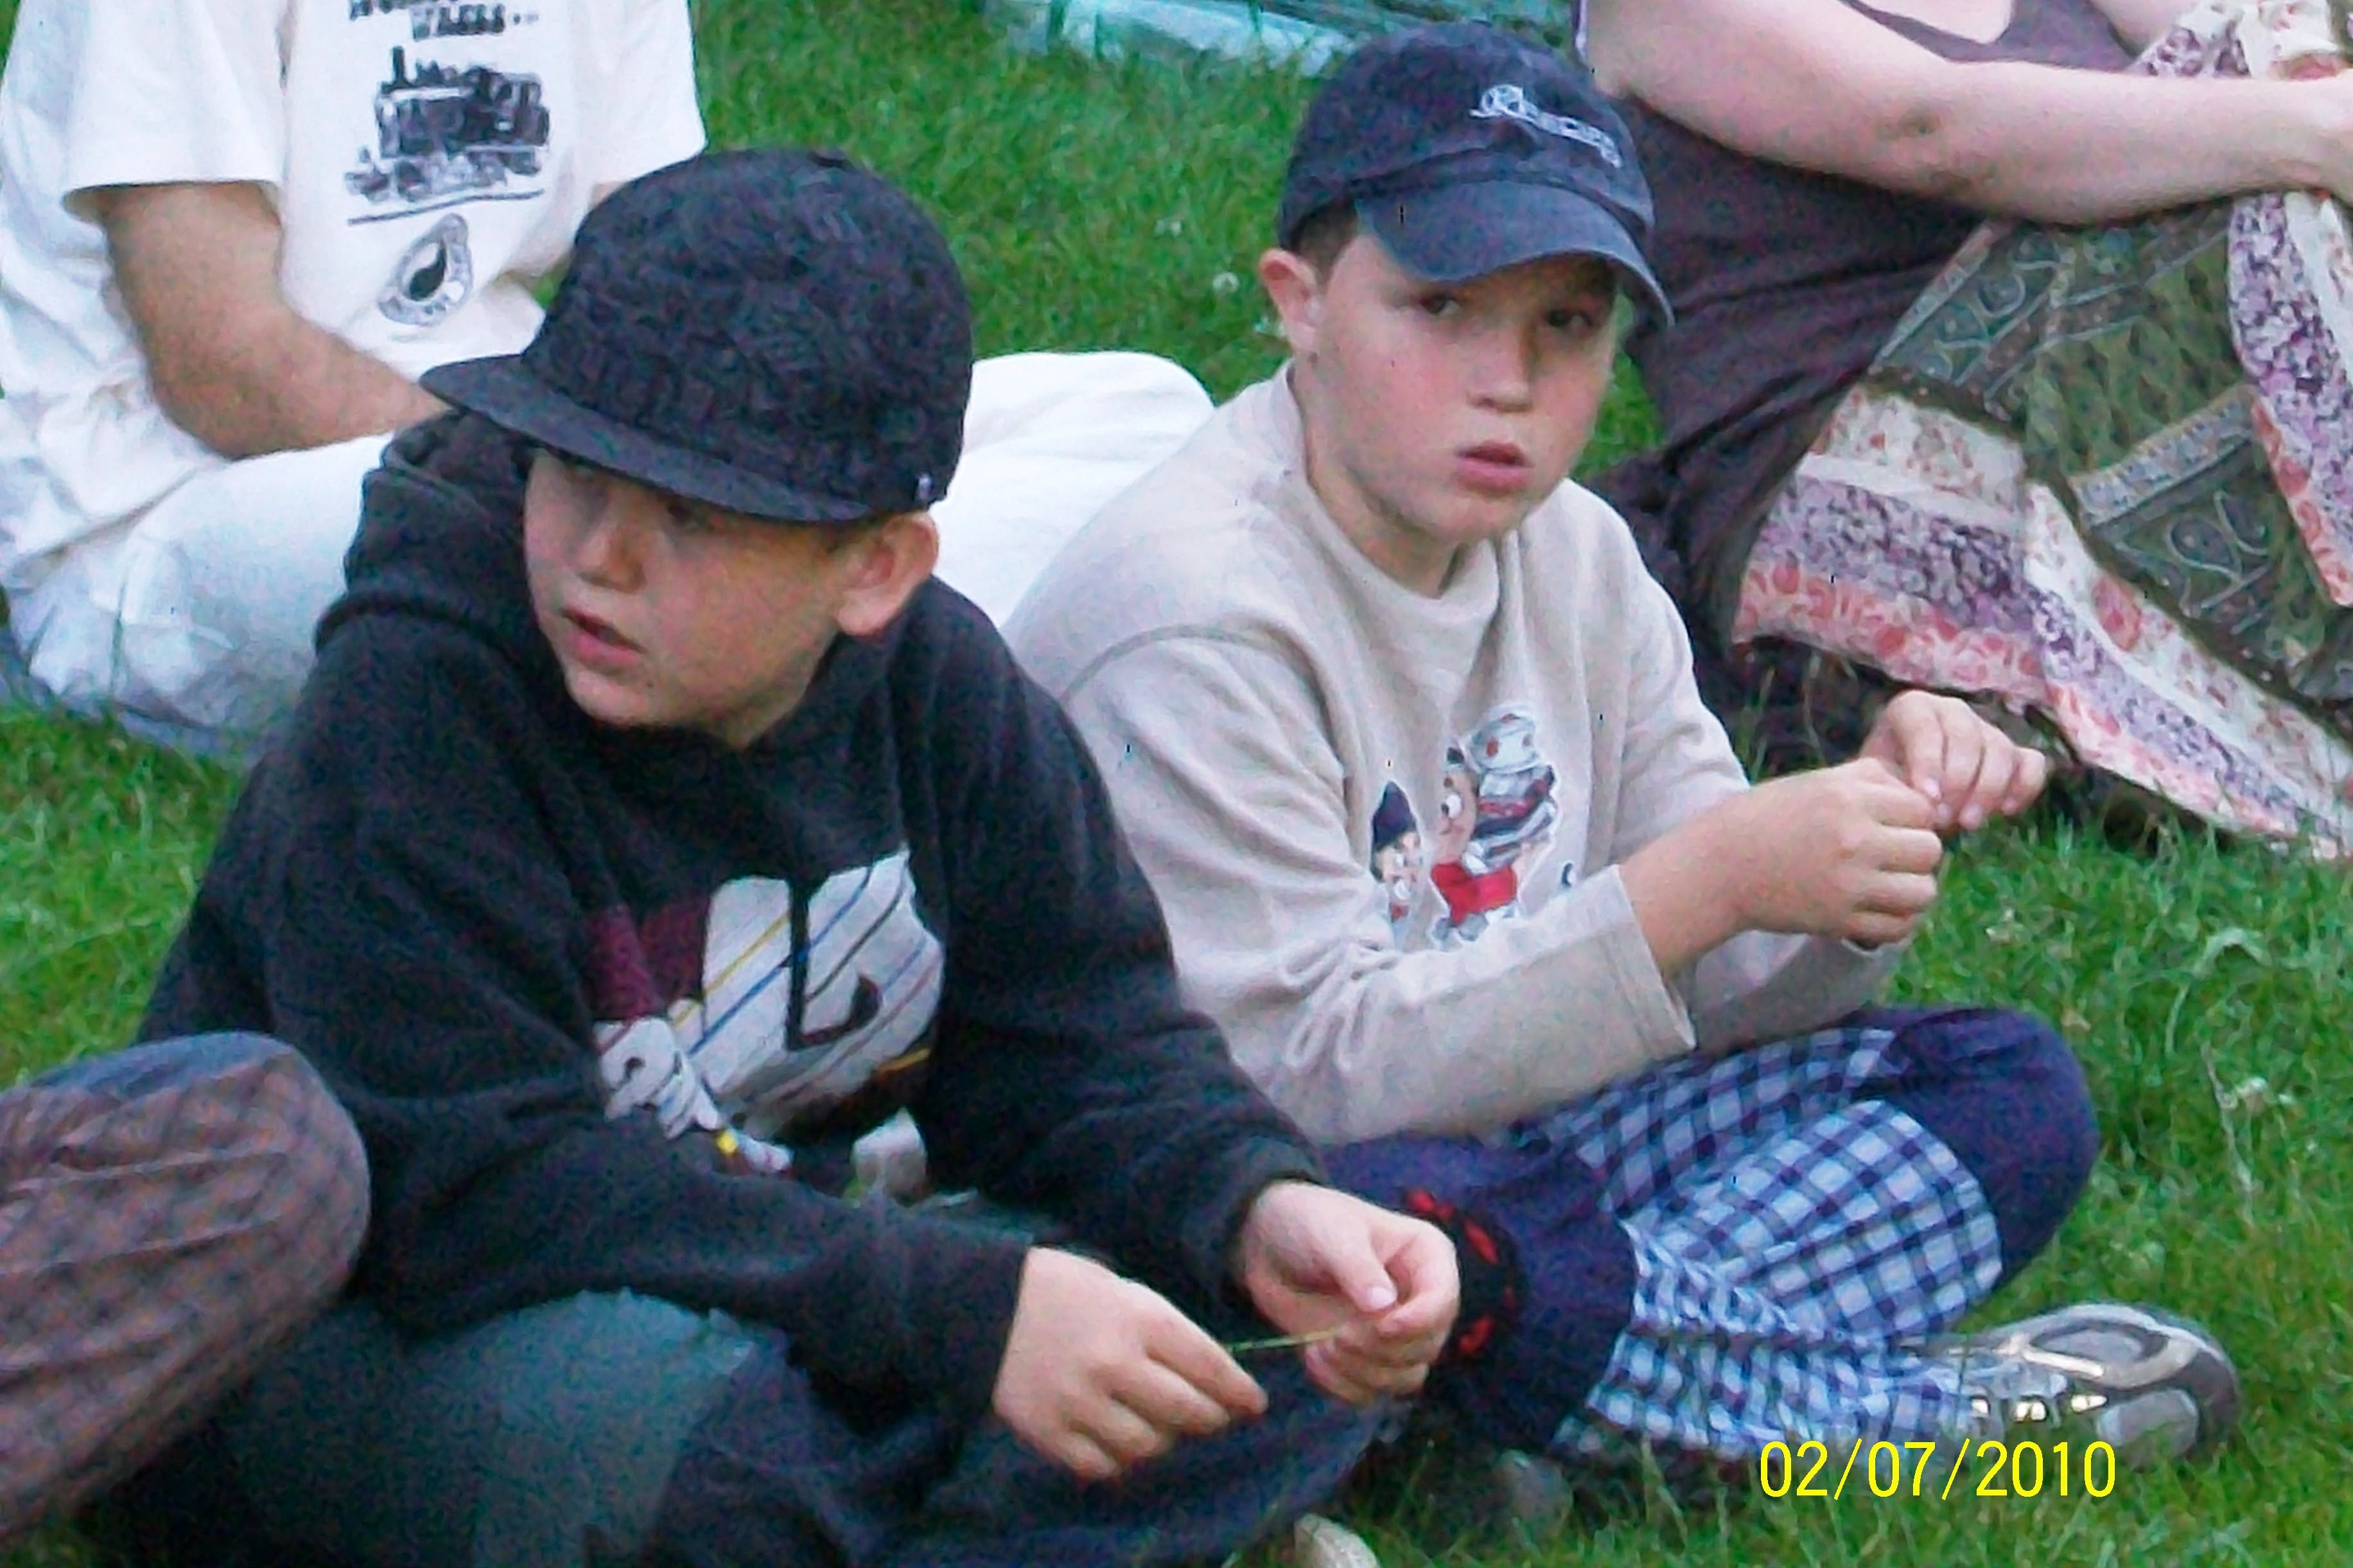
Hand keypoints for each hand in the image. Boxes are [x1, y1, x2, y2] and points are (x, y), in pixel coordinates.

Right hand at [992, 1248, 1263, 1482]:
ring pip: (1149, 1446)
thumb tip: (1214, 1377)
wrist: (987, 1306)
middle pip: (1188, 1413)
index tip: (1252, 1403)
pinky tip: (1119, 1439)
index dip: (1239, 1392)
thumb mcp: (1125, 1291)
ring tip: (1159, 1425)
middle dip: (1210, 1418)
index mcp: (1139, 1319)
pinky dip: (1119, 1460)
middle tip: (1211, 1416)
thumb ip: (1167, 1332)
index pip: (1210, 1366)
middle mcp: (1114, 1363)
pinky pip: (1103, 1466)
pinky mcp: (1050, 1432)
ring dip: (1164, 1440)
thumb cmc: (1066, 1290)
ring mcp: (1080, 1402)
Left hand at [1230, 1180, 1457, 1405]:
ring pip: (1405, 1378)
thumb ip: (1358, 1268)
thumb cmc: (1309, 1221)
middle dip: (1380, 1349)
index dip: (1419, 1321)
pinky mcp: (1366, 1359)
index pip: (1443, 1300)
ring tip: (1322, 1346)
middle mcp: (1420, 1300)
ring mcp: (1395, 1334)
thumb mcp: (1333, 1234)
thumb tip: (1384, 1307)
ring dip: (1362, 1372)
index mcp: (1427, 1258)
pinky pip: (1372, 1393)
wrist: (1268, 1243)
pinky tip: (1313, 1357)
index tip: (1381, 1326)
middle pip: (1426, 1348)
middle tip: (1338, 1335)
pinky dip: (1343, 1385)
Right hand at [1717, 757, 1944, 944]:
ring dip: (1912, 888)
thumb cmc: (1767, 817)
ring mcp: (1849, 885)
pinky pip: (1899, 927)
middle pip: (1929, 850)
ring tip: (1890, 884)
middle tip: (1892, 855)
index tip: (1893, 824)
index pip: (1922, 808)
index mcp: (1848, 798)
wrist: (1720, 866)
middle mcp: (1854, 840)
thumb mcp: (1816, 782)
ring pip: (1924, 892)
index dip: (1913, 816)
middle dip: (1916, 852)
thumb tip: (1920, 794)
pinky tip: (1880, 908)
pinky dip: (1897, 920)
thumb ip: (1870, 779)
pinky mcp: (1840, 921)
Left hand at [1861, 690, 2049, 831]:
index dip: (1928, 762)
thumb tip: (1926, 798)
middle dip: (1958, 782)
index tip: (1927, 799)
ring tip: (1968, 823)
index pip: (1925, 726)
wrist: (1902, 798)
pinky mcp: (2013, 753)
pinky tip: (2006, 812)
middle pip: (1967, 738)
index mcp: (1913, 708)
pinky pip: (2032, 762)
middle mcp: (1952, 711)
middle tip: (1943, 819)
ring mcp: (1986, 730)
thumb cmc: (1884, 785)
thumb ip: (1892, 784)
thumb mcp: (1876, 782)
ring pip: (2001, 750)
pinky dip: (2025, 786)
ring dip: (1988, 790)